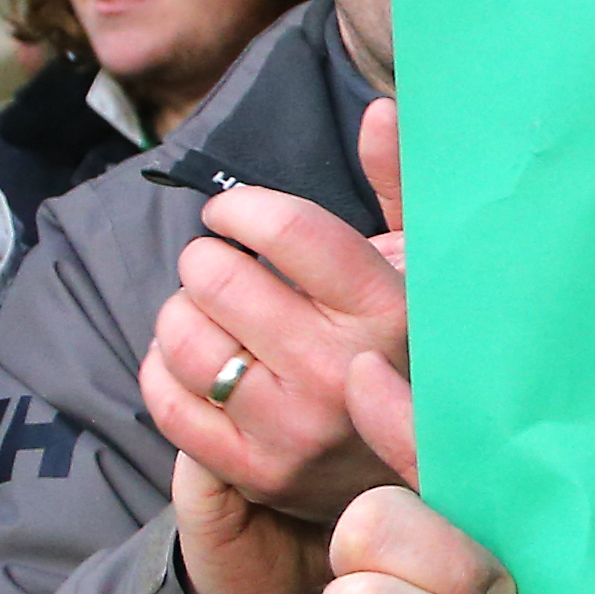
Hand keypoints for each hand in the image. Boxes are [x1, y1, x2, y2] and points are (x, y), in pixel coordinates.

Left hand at [136, 116, 412, 593]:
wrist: (430, 483)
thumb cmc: (416, 356)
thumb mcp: (425, 272)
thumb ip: (400, 189)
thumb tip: (381, 110)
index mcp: (388, 311)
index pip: (280, 229)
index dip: (239, 209)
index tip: (235, 216)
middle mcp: (341, 371)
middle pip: (216, 276)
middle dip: (209, 260)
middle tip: (224, 270)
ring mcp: (295, 429)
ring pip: (182, 335)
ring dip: (183, 313)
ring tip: (211, 315)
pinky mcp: (255, 473)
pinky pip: (166, 400)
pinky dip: (163, 370)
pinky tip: (196, 362)